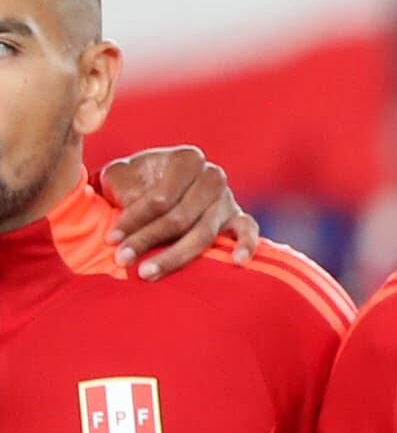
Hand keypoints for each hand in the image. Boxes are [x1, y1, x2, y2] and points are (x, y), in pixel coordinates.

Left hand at [99, 147, 249, 277]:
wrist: (158, 184)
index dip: (134, 220)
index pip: (161, 197)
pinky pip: (248, 231)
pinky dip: (246, 245)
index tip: (111, 239)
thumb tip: (132, 206)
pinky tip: (236, 261)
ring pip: (204, 233)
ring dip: (174, 256)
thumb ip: (124, 186)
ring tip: (147, 273)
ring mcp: (228, 198)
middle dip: (148, 240)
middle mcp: (212, 176)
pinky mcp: (239, 218)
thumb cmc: (137, 181)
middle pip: (181, 217)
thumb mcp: (121, 175)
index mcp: (186, 159)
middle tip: (122, 259)